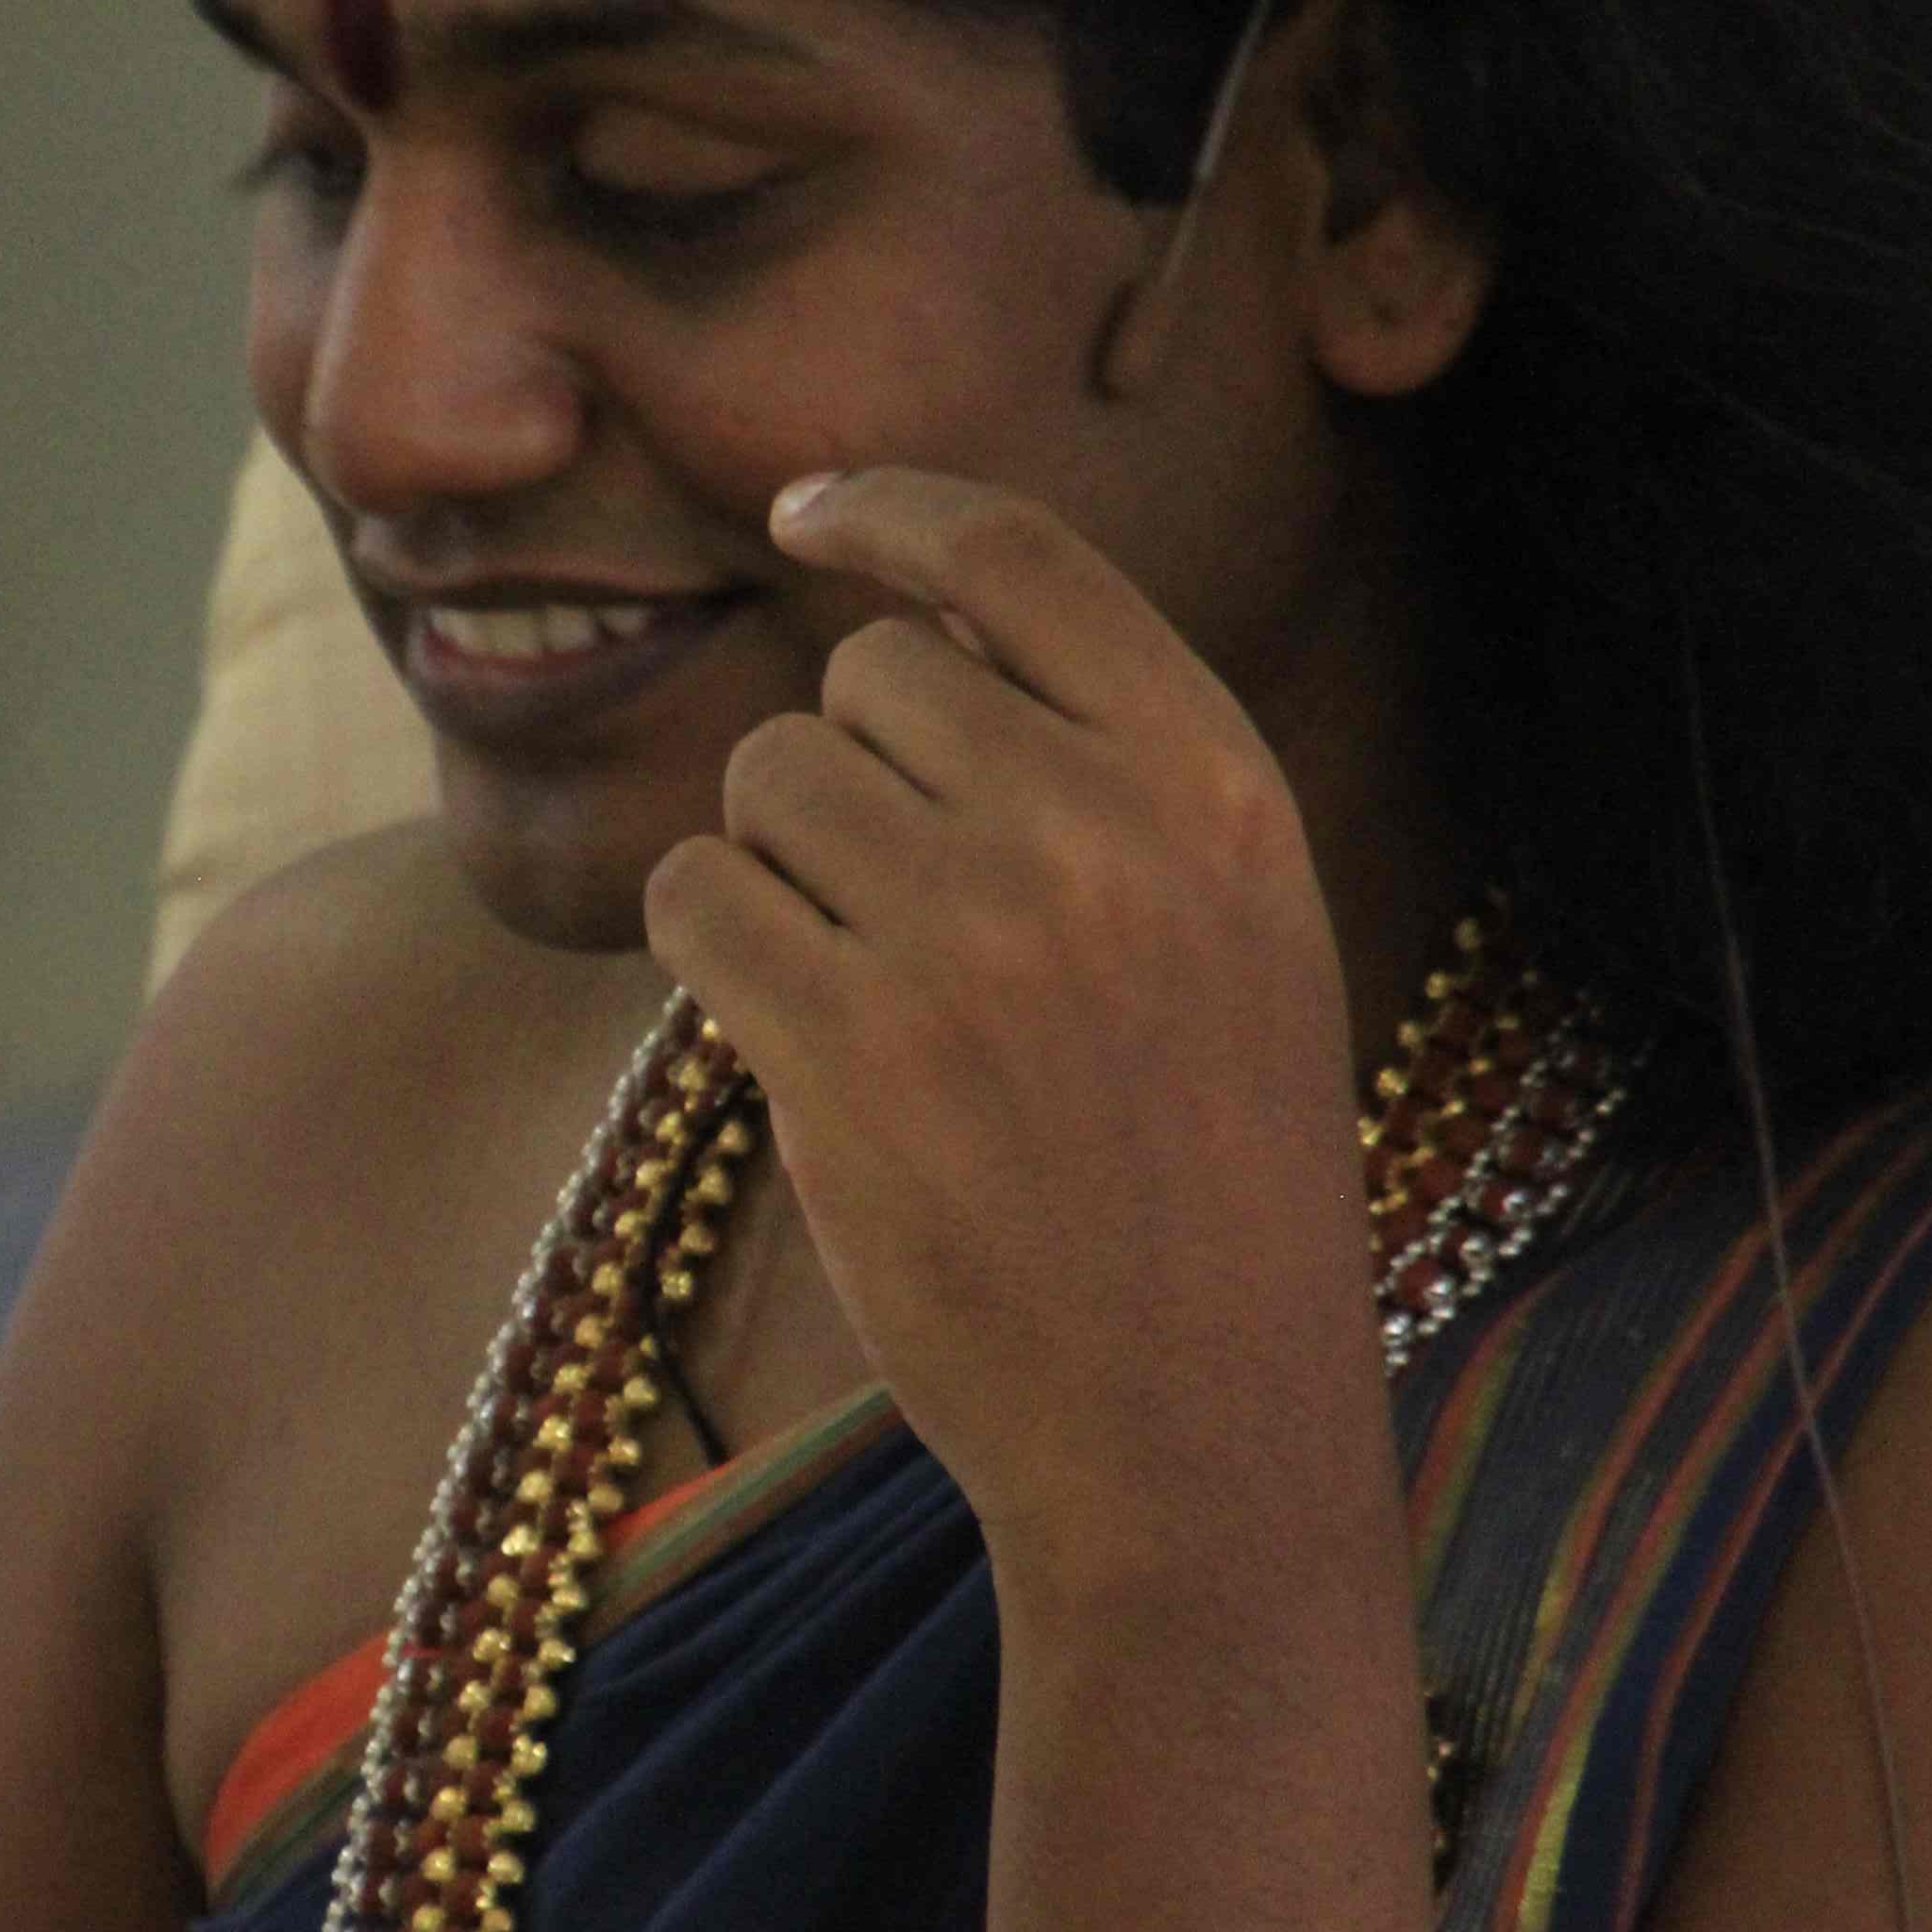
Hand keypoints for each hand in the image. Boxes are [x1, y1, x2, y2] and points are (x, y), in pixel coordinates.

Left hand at [642, 468, 1381, 1586]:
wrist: (1197, 1421)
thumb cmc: (1201, 1169)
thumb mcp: (1238, 928)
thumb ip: (1107, 767)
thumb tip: (901, 626)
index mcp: (1216, 783)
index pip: (1021, 557)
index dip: (890, 511)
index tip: (803, 510)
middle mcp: (1098, 833)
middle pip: (865, 679)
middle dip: (848, 772)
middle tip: (912, 923)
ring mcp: (967, 940)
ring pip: (765, 780)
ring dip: (776, 868)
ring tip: (875, 998)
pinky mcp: (843, 1048)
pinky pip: (692, 896)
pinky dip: (705, 945)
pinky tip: (780, 1029)